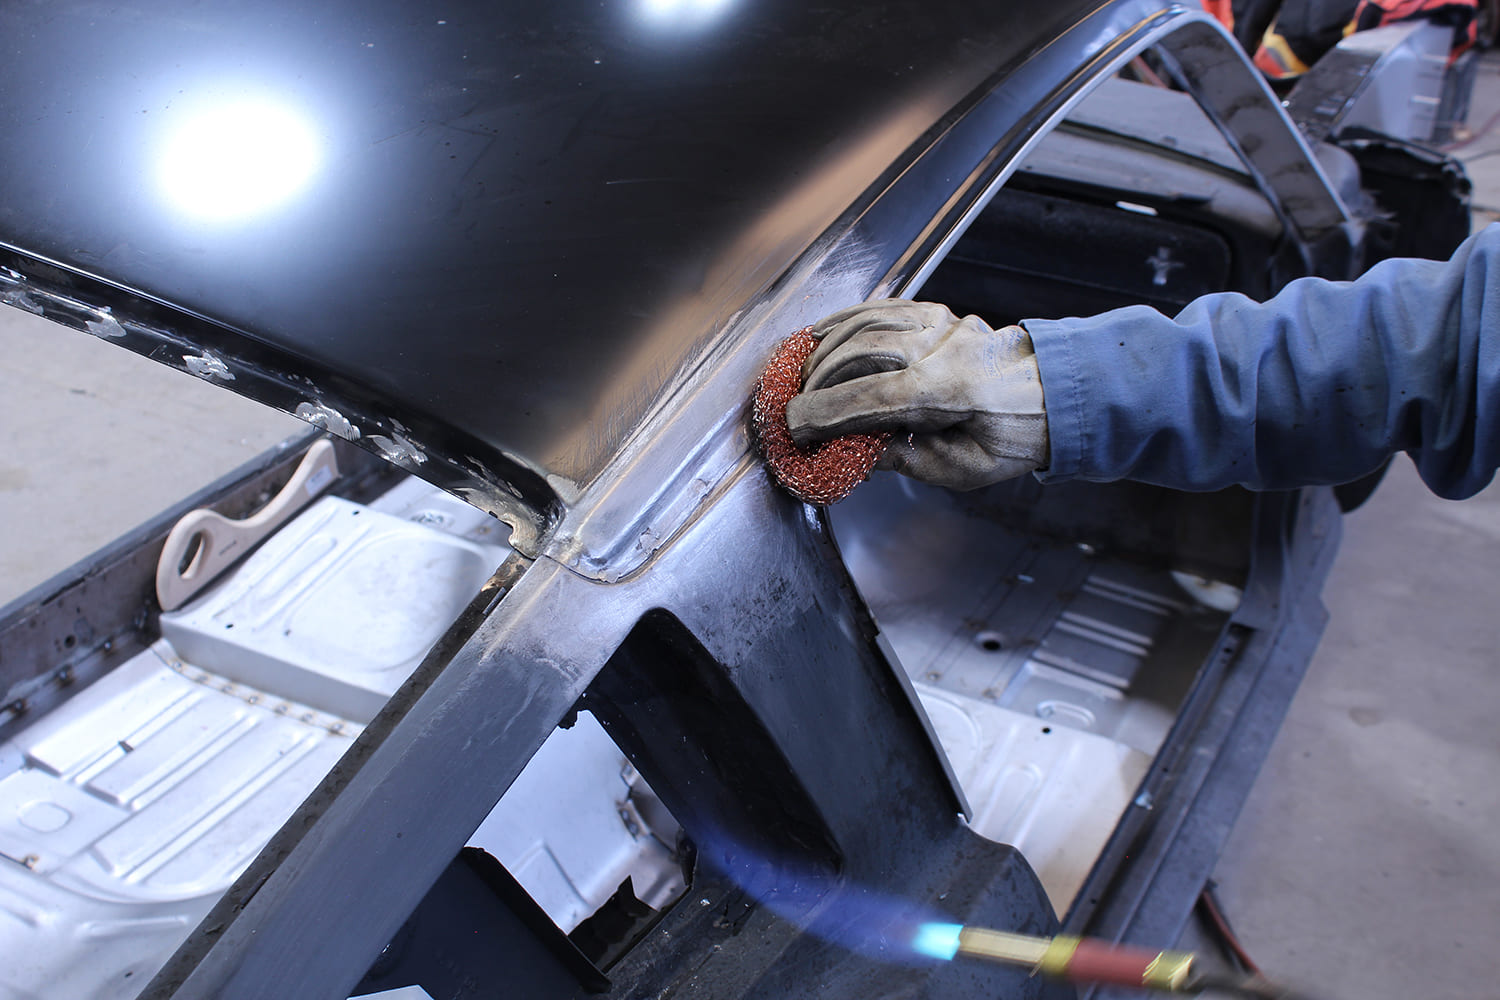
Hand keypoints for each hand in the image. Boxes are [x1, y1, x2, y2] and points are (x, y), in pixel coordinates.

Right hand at [785, 299, 1048, 490]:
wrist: (1058, 394)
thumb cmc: (1014, 436)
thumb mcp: (963, 470)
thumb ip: (906, 459)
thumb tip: (854, 453)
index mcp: (952, 393)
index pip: (870, 400)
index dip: (824, 415)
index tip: (793, 429)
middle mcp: (943, 348)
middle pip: (860, 355)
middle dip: (818, 383)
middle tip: (793, 410)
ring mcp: (941, 324)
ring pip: (867, 325)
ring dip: (825, 351)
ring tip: (801, 376)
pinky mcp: (939, 313)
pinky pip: (882, 308)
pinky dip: (845, 321)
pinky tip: (821, 335)